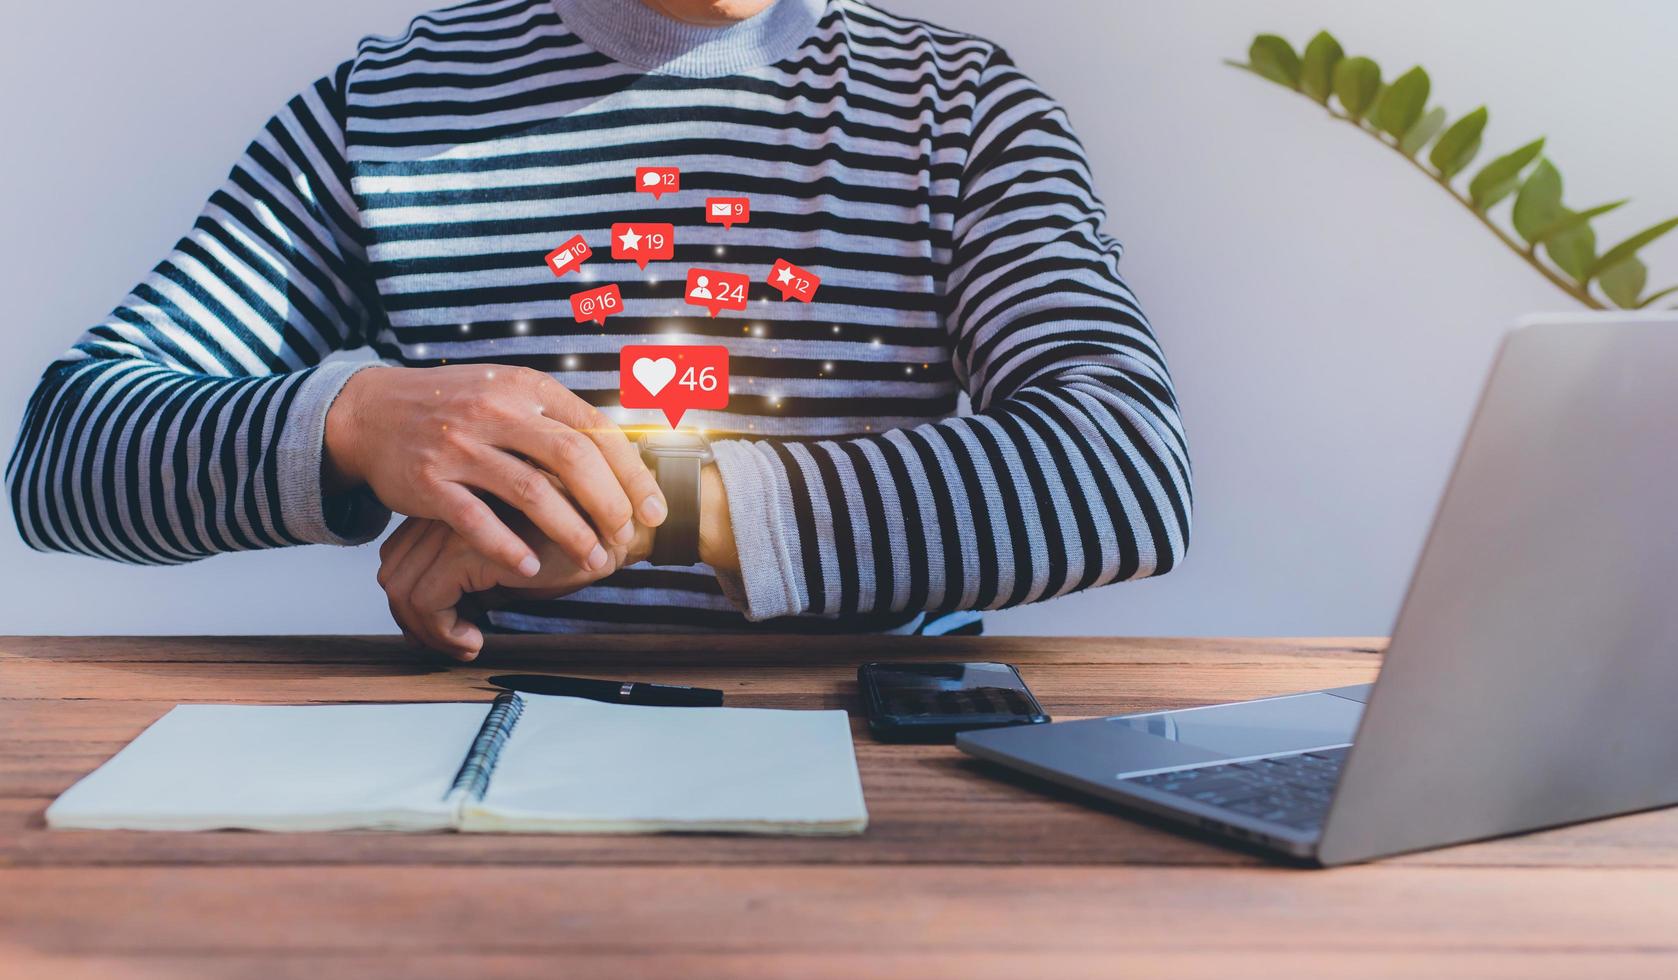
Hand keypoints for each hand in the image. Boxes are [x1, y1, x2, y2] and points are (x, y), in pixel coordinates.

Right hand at [325, 365, 665, 577]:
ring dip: (569, 532)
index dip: (631, 472)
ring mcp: (460, 446)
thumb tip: (625, 450)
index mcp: (525, 388)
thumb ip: (557, 417)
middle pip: (571, 459)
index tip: (655, 508)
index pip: (594, 430)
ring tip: (593, 560)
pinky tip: (532, 570)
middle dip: (609, 504)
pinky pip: (476, 520)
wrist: (370, 411)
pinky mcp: (428, 482)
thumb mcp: (508, 392)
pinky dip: (508, 548)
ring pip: (530, 492)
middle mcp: (495, 411)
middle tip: (629, 537)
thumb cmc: (454, 407)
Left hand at [378, 510, 654, 659]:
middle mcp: (449, 508)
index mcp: (459, 499)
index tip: (449, 623)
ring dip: (427, 631)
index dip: (417, 595)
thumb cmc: (579, 535)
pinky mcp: (467, 551)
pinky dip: (443, 631)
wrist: (617, 524)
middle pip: (395, 570)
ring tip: (464, 644)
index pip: (403, 551)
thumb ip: (485, 558)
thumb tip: (456, 607)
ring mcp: (454, 527)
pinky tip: (476, 641)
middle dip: (414, 618)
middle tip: (451, 641)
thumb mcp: (522, 544)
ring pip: (403, 589)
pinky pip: (428, 602)